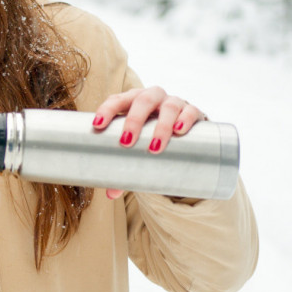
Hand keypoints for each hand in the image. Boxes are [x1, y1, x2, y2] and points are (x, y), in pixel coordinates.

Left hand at [91, 86, 206, 199]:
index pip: (117, 100)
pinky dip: (185, 119)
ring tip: (155, 147)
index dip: (106, 110)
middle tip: (126, 142)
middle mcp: (153, 97)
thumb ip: (124, 168)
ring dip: (161, 126)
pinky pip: (190, 111)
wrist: (185, 133)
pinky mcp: (193, 112)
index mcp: (132, 101)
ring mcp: (174, 102)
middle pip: (142, 100)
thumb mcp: (138, 147)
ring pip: (167, 107)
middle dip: (133, 120)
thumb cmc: (151, 137)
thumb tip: (110, 194)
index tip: (97, 126)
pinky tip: (180, 131)